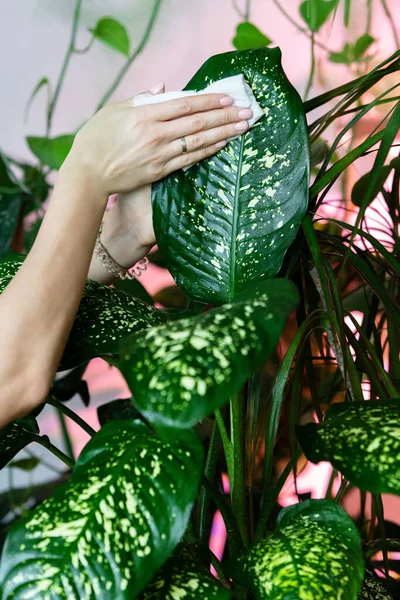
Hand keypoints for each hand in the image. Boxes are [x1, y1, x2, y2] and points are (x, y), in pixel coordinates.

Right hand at [61, 83, 252, 195]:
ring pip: (198, 141)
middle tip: (247, 112)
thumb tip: (163, 88)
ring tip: (242, 127)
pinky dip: (208, 151)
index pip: (185, 104)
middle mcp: (155, 134)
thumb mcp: (113, 111)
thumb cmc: (96, 139)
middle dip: (225, 115)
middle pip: (197, 122)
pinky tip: (223, 145)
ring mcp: (159, 154)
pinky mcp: (159, 171)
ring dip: (223, 133)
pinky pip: (189, 160)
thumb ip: (141, 99)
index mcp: (144, 115)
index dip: (209, 100)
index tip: (228, 97)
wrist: (88, 174)